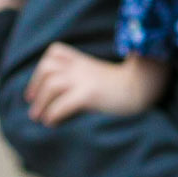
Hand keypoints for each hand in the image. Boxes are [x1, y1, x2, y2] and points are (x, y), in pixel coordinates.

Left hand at [25, 44, 167, 124]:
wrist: (145, 88)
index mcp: (83, 61)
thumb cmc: (125, 86)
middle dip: (35, 87)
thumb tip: (64, 97)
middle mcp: (81, 68)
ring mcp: (85, 80)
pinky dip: (53, 114)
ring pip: (52, 84)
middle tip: (32, 104)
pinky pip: (63, 103)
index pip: (54, 53)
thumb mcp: (100, 75)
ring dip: (41, 103)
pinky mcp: (90, 95)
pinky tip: (52, 122)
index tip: (36, 88)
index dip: (40, 70)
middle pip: (47, 68)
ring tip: (39, 117)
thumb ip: (84, 77)